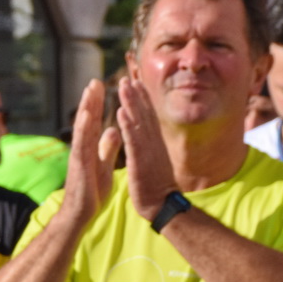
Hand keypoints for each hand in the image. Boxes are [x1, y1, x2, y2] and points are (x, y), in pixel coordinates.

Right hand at [58, 79, 119, 229]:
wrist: (80, 214)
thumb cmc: (91, 193)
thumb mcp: (104, 166)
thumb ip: (107, 148)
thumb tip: (112, 130)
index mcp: (90, 148)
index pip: (95, 122)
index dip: (97, 104)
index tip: (100, 86)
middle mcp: (82, 148)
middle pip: (87, 120)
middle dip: (91, 100)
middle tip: (94, 80)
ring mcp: (79, 155)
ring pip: (83, 127)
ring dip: (86, 107)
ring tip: (90, 90)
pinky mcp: (79, 164)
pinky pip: (82, 142)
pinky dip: (84, 127)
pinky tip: (87, 114)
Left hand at [116, 78, 178, 221]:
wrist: (162, 205)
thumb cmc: (155, 186)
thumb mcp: (153, 161)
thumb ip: (150, 147)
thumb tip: (149, 138)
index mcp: (153, 143)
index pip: (148, 116)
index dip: (142, 99)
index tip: (135, 82)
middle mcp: (152, 142)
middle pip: (144, 113)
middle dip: (136, 94)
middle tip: (128, 77)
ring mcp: (147, 150)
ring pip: (138, 121)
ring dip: (131, 102)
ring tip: (122, 85)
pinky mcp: (140, 161)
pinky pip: (133, 140)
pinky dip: (127, 125)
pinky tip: (120, 111)